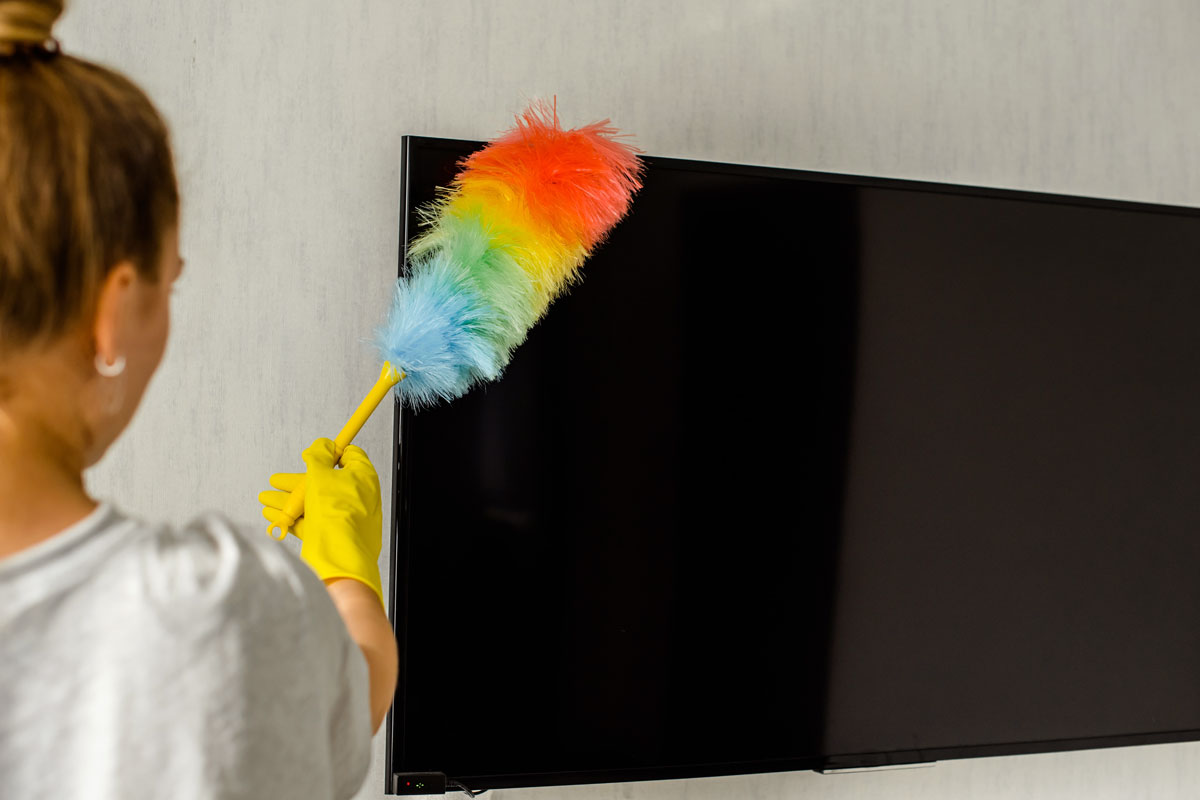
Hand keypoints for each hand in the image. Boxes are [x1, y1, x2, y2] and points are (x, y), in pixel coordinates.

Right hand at [259, 438, 384, 609]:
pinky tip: (273, 516)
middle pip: (323, 482)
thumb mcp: (321, 476)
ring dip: (287, 500)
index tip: (314, 453)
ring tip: (265, 498)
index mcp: (362, 477)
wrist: (339, 557)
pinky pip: (311, 521)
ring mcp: (346, 517)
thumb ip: (318, 457)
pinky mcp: (334, 534)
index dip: (330, 452)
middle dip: (295, 482)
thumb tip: (322, 444)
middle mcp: (357, 497)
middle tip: (276, 480)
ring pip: (313, 503)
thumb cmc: (337, 516)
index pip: (349, 456)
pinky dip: (292, 517)